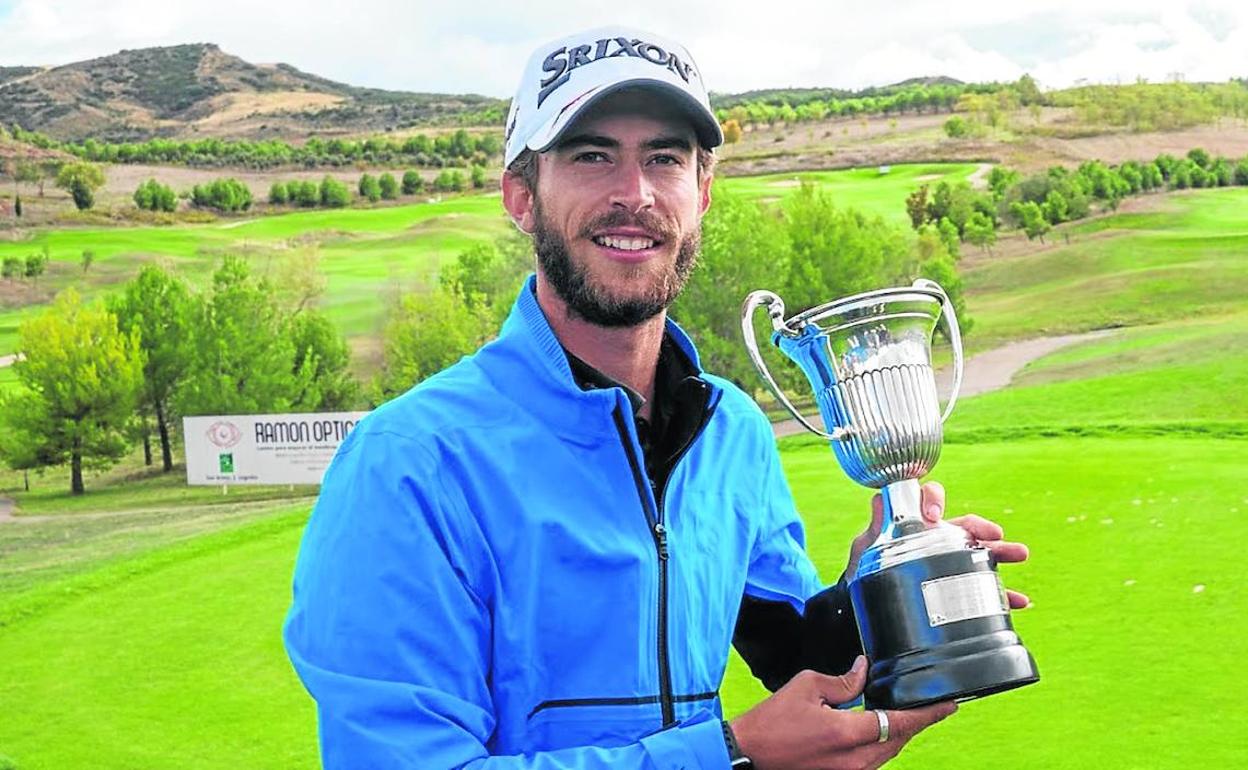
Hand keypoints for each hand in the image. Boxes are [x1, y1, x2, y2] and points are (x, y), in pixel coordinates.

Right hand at [730, 655, 955, 769]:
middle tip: (931, 706)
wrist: (748, 754)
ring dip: (899, 734)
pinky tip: (877, 730)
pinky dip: (881, 744)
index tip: (950, 705)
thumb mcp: (807, 687)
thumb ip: (842, 680)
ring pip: (888, 753)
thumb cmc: (771, 722)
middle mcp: (854, 760)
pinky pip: (873, 762)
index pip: (900, 722)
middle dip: (917, 723)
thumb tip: (864, 671)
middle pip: (899, 740)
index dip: (928, 713)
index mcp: (847, 734)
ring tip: (906, 715)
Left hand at [846, 481, 1030, 608]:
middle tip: (997, 534)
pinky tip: (1019, 601)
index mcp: (915, 525)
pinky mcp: (957, 588)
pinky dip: (1004, 595)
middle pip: (964, 527)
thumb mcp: (867, 549)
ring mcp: (949, 563)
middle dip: (983, 528)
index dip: (934, 500)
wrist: (864, 608)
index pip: (928, 501)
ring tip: (1020, 554)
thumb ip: (875, 528)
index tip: (934, 516)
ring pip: (981, 553)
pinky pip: (984, 590)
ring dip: (1001, 552)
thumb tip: (880, 500)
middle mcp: (936, 539)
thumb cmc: (864, 573)